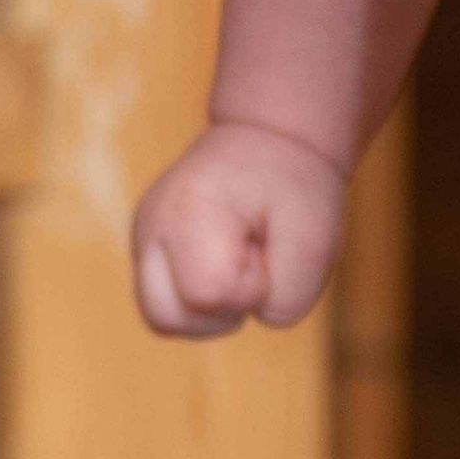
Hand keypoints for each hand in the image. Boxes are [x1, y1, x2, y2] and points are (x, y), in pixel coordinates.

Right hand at [132, 121, 343, 336]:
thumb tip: (255, 318)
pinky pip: (168, 306)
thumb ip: (290, 298)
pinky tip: (224, 266)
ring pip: (163, 320)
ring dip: (210, 312)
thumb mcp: (317, 239)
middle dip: (221, 309)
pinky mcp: (146, 252)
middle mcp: (150, 227)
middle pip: (166, 319)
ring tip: (237, 265)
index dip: (251, 288)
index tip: (266, 249)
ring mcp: (141, 240)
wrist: (269, 139)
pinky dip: (201, 302)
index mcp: (188, 209)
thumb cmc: (293, 185)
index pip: (208, 294)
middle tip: (251, 263)